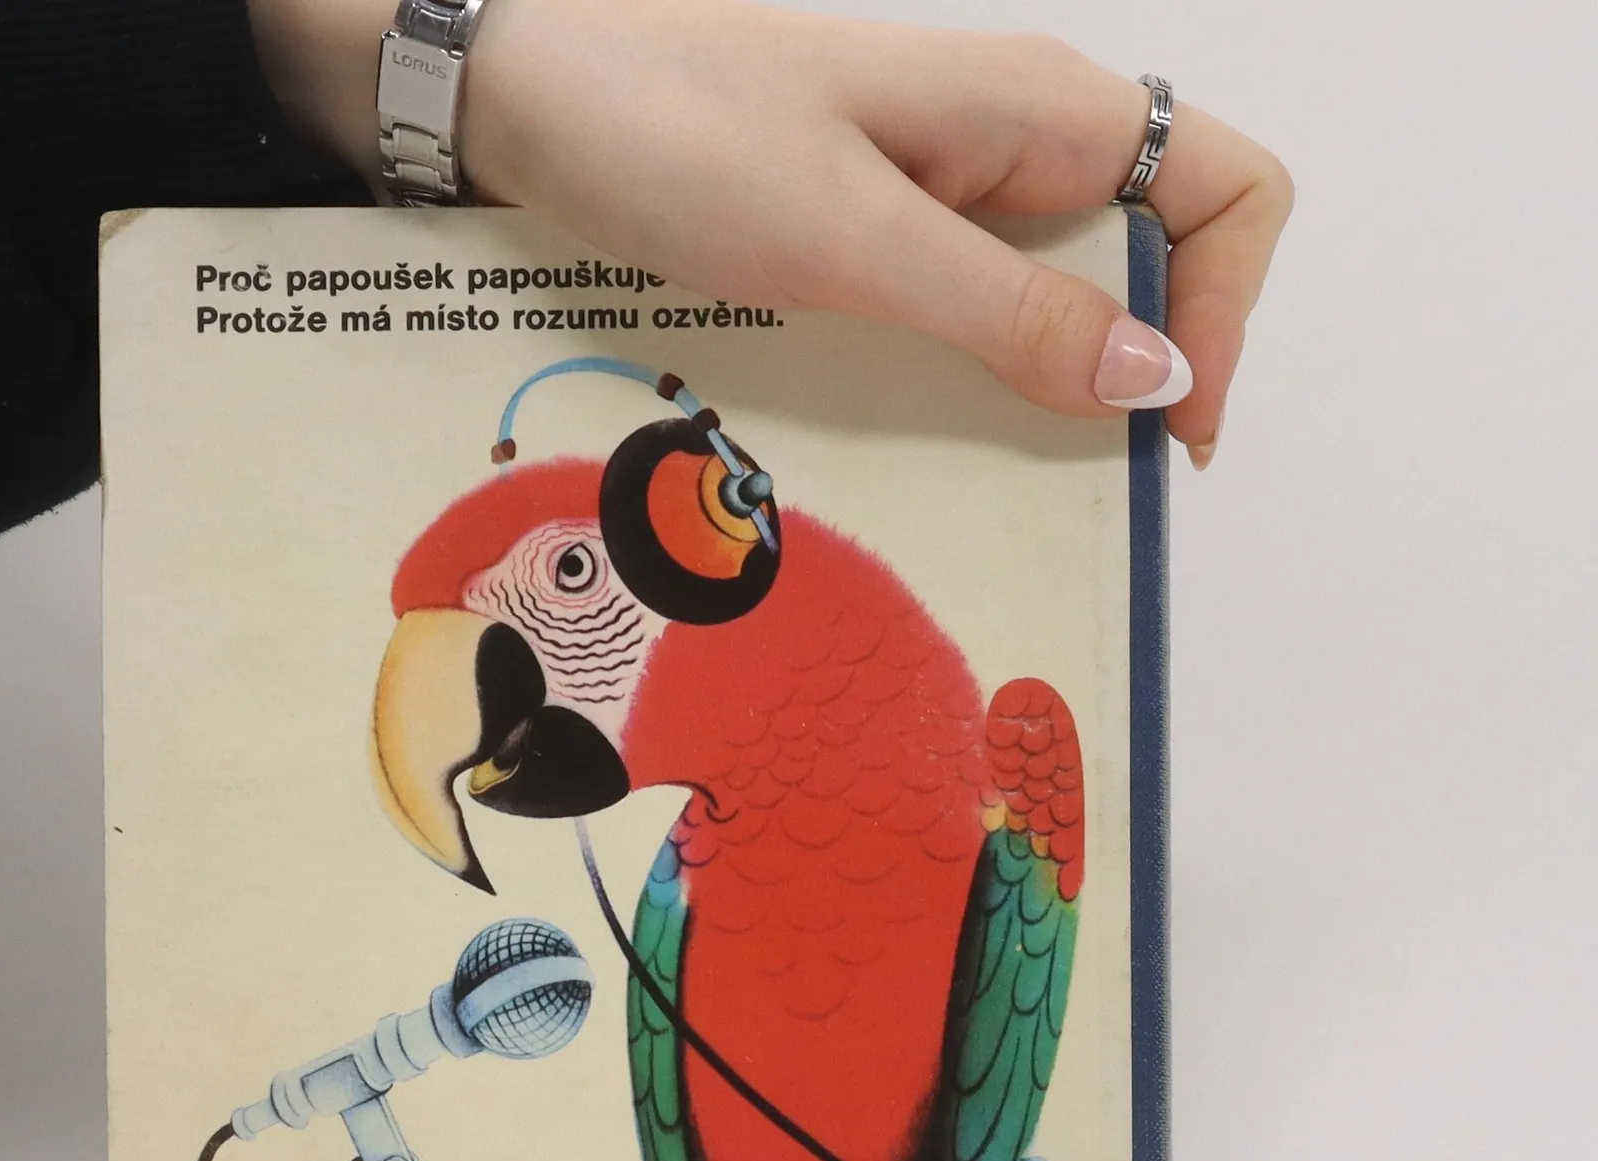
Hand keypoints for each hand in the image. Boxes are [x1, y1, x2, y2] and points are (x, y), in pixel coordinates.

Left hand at [251, 0, 1291, 465]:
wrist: (517, 88)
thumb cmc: (674, 133)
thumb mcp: (852, 236)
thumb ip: (1007, 310)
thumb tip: (1158, 378)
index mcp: (1039, 110)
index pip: (1228, 189)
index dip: (1230, 313)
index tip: (1167, 435)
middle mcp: (1009, 144)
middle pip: (1149, 257)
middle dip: (1138, 371)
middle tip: (1077, 486)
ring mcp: (936, 189)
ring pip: (1049, 300)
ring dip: (1045, 392)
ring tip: (1000, 486)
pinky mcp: (870, 230)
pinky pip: (958, 314)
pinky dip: (963, 382)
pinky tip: (920, 445)